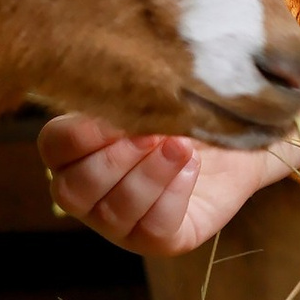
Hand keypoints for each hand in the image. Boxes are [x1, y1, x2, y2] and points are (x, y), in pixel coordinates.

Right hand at [41, 60, 299, 258]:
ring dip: (148, 176)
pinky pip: (153, 229)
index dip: (80, 134)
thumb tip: (125, 61)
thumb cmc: (190, 102)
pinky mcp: (159, 239)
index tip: (117, 114)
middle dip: (115, 160)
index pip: (54, 147)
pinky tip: (192, 168)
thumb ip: (135, 81)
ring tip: (182, 146)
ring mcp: (121, 221)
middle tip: (153, 132)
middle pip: (73, 189)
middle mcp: (91, 190)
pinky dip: (172, 196)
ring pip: (113, 212)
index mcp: (79, 148)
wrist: (244, 131)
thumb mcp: (161, 84)